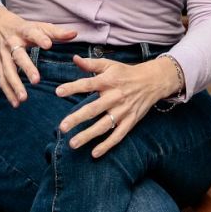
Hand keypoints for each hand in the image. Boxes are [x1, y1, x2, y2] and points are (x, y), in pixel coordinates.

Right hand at [0, 7, 78, 106]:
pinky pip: (2, 80)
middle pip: (18, 56)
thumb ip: (57, 32)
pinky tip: (16, 104)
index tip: (48, 45)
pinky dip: (8, 93)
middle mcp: (11, 43)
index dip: (40, 38)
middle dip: (26, 68)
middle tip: (36, 80)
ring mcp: (3, 55)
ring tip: (24, 98)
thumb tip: (75, 33)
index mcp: (23, 31)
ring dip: (14, 85)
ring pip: (7, 71)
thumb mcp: (39, 26)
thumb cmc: (25, 28)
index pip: (32, 33)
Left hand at [54, 55, 181, 157]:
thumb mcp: (109, 64)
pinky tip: (94, 153)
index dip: (72, 88)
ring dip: (88, 136)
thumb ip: (91, 64)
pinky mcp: (130, 121)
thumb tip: (74, 58)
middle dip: (77, 119)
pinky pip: (118, 136)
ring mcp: (123, 111)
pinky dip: (107, 145)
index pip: (87, 84)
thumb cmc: (126, 73)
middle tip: (62, 128)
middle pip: (93, 109)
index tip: (58, 92)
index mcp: (108, 81)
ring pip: (103, 126)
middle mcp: (114, 97)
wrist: (152, 82)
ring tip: (73, 143)